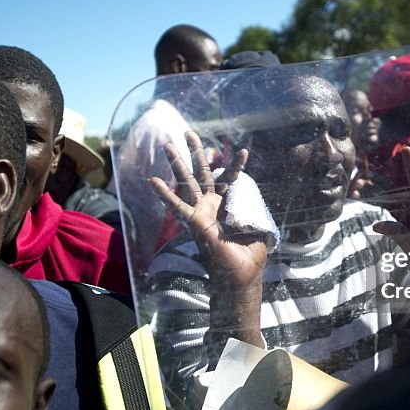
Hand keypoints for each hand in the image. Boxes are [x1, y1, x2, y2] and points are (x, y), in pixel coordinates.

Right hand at [150, 131, 268, 291]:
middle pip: (202, 172)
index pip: (230, 179)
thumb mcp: (257, 226)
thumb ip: (252, 207)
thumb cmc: (250, 256)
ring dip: (177, 163)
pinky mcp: (194, 222)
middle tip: (187, 132)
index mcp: (228, 205)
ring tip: (167, 144)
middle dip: (196, 152)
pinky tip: (152, 180)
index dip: (235, 165)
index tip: (243, 151)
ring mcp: (201, 212)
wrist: (242, 276)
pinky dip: (165, 194)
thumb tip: (250, 192)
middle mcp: (211, 205)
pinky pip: (177, 206)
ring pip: (187, 182)